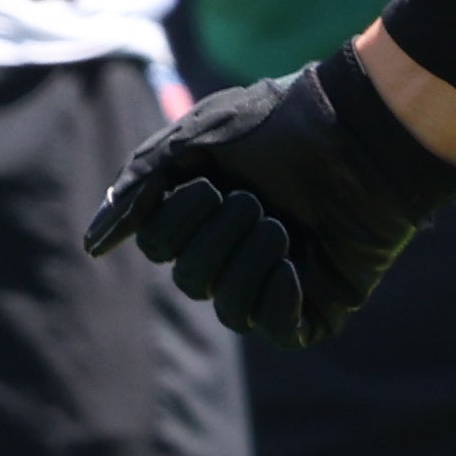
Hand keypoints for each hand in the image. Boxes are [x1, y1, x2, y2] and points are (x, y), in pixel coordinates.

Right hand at [83, 42, 455, 344]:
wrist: (362, 132)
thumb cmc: (280, 124)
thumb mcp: (191, 140)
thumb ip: (139, 188)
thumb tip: (94, 245)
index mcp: (202, 211)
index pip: (156, 247)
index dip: (172, 225)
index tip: (207, 185)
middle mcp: (235, 247)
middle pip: (188, 280)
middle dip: (213, 240)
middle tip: (253, 200)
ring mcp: (278, 277)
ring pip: (227, 308)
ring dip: (244, 265)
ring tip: (280, 225)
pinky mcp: (321, 300)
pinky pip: (278, 330)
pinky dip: (277, 300)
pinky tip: (292, 264)